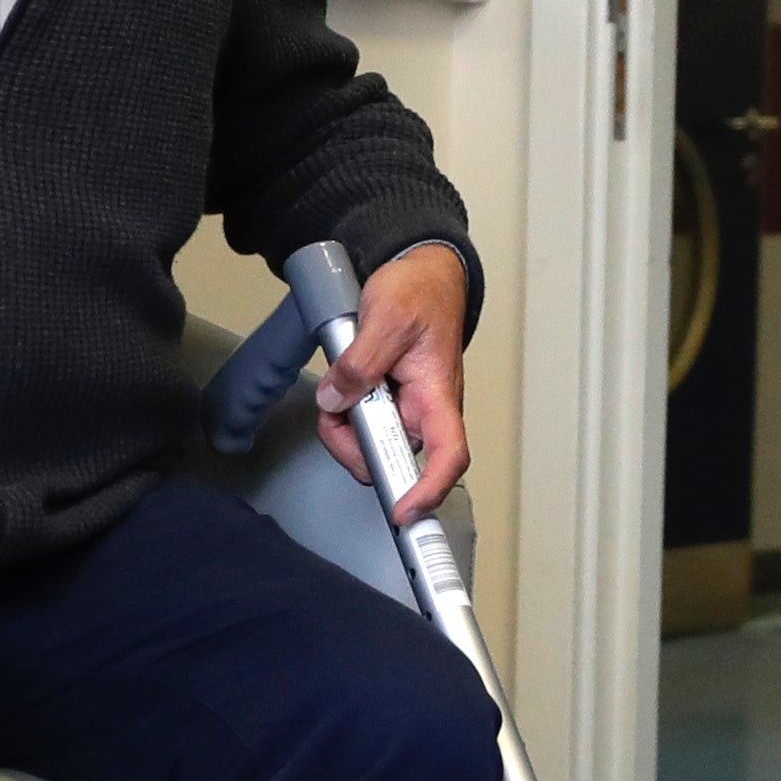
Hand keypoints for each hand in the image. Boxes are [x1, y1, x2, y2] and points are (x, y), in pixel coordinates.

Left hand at [312, 245, 469, 525]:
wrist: (421, 271)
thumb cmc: (420, 290)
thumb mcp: (386, 319)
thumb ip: (360, 362)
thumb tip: (336, 399)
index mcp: (437, 394)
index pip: (449, 454)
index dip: (429, 489)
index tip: (404, 510)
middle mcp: (425, 410)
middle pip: (394, 458)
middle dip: (356, 449)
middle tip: (332, 415)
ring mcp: (405, 407)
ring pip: (371, 445)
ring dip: (343, 429)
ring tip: (334, 390)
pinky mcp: (387, 400)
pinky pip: (361, 424)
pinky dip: (342, 414)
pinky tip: (338, 387)